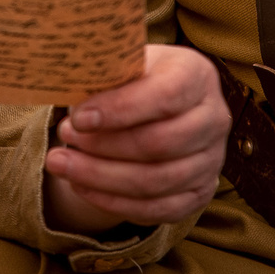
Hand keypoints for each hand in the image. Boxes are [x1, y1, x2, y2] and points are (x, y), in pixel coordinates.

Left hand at [43, 45, 230, 230]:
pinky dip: (115, 202)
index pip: (166, 95)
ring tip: (61, 164)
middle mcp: (213, 117)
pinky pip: (158, 209)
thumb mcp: (123, 64)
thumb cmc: (133, 80)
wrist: (156, 107)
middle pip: (160, 144)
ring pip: (156, 181)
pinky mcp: (201, 193)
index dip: (120, 109)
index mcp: (196, 74)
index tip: (78, 118)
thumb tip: (72, 99)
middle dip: (104, 147)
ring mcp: (212, 160)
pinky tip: (82, 186)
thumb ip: (105, 75)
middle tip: (63, 139)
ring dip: (101, 177)